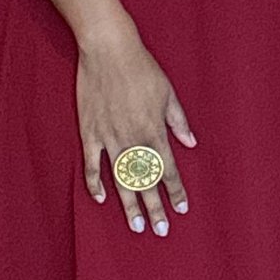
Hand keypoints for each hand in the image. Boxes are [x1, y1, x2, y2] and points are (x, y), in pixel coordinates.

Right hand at [76, 28, 196, 234]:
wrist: (108, 49)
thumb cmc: (142, 68)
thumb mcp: (168, 93)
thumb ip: (178, 121)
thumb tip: (190, 143)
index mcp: (154, 132)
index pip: (168, 170)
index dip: (176, 191)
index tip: (182, 208)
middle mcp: (132, 140)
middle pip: (145, 182)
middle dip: (155, 208)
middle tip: (160, 230)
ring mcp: (109, 138)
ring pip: (120, 179)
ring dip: (129, 204)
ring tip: (136, 225)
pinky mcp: (89, 132)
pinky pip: (92, 164)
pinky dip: (95, 183)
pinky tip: (101, 199)